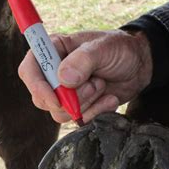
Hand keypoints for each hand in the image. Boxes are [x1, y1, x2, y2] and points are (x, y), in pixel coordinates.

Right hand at [18, 29, 151, 123]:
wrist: (139, 66)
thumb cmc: (119, 49)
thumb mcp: (103, 48)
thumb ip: (83, 60)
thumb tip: (64, 80)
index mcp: (53, 51)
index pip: (29, 70)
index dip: (38, 86)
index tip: (56, 97)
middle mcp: (54, 73)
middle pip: (43, 98)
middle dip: (71, 98)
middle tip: (96, 83)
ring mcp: (65, 92)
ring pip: (60, 113)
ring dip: (87, 103)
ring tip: (103, 86)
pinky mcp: (78, 107)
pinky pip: (79, 120)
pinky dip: (97, 112)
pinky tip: (109, 98)